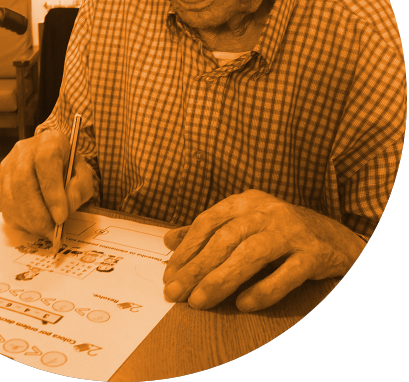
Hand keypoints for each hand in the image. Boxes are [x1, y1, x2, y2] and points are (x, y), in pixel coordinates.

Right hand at [0, 130, 94, 238]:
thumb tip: (66, 206)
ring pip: (11, 196)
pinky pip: (6, 206)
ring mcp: (8, 166)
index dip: (52, 192)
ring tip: (45, 230)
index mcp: (49, 142)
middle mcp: (23, 151)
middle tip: (51, 231)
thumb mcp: (83, 174)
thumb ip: (80, 187)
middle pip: (23, 181)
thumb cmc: (68, 167)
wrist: (53, 160)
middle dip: (38, 213)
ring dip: (29, 220)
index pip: (45, 163)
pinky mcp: (0, 183)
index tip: (61, 217)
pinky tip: (35, 225)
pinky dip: (21, 221)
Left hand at [162, 190, 364, 311]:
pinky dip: (264, 289)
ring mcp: (292, 231)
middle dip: (197, 268)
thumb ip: (208, 231)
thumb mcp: (244, 224)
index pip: (209, 221)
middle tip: (175, 293)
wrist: (338, 239)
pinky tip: (243, 305)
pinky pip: (287, 273)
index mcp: (246, 201)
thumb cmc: (280, 233)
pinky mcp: (314, 254)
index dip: (187, 248)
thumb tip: (169, 240)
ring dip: (222, 279)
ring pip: (251, 253)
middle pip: (225, 238)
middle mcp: (267, 211)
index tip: (169, 273)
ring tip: (199, 302)